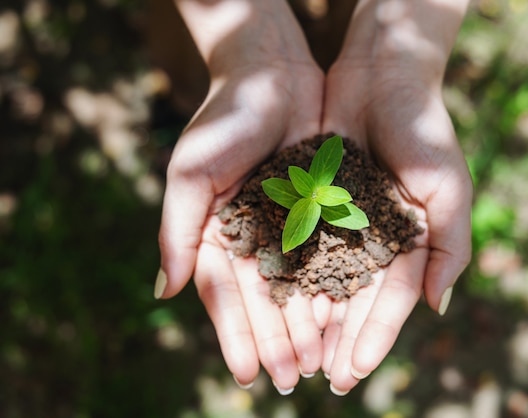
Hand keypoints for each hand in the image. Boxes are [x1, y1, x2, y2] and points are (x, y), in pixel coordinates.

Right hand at [156, 0, 324, 392]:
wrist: (271, 74)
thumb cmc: (222, 120)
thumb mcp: (191, 174)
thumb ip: (177, 231)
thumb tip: (166, 291)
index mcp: (217, 234)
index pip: (226, 295)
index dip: (235, 335)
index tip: (246, 374)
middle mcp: (253, 238)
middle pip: (265, 300)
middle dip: (276, 340)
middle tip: (289, 379)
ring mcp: (288, 227)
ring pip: (299, 286)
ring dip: (306, 324)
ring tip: (317, 361)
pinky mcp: (321, 211)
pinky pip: (328, 256)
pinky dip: (333, 287)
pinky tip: (340, 318)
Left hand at [316, 0, 471, 393]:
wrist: (382, 75)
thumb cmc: (424, 129)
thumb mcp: (448, 188)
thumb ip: (449, 247)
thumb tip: (437, 308)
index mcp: (408, 242)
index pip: (391, 301)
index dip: (375, 338)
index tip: (356, 372)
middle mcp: (372, 238)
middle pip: (354, 300)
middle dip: (340, 340)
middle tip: (323, 380)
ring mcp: (341, 221)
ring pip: (323, 279)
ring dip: (312, 318)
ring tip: (298, 355)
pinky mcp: (312, 200)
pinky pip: (299, 244)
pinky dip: (290, 274)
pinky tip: (278, 305)